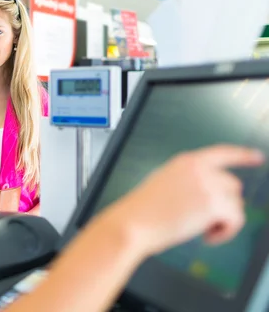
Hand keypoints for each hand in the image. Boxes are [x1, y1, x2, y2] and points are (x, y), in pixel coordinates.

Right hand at [106, 145, 264, 256]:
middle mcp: (199, 169)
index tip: (257, 157)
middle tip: (204, 221)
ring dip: (223, 221)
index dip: (243, 155)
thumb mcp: (163, 184)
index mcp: (186, 162)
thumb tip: (211, 195)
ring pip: (236, 205)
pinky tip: (207, 236)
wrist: (133, 222)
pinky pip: (236, 220)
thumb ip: (189, 182)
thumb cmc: (142, 210)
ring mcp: (207, 185)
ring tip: (202, 230)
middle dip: (223, 205)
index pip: (222, 152)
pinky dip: (226, 232)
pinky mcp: (213, 204)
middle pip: (232, 185)